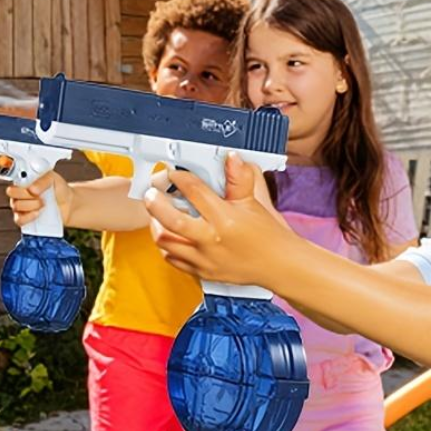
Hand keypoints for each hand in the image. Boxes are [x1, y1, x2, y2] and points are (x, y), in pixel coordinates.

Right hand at [7, 170, 69, 226]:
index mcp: (23, 180)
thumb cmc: (58, 188)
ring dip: (31, 205)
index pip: (12, 179)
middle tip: (40, 196)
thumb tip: (32, 189)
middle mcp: (19, 193)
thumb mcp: (53, 178)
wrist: (68, 204)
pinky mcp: (25, 219)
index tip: (30, 186)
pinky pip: (19, 220)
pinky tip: (38, 213)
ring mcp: (21, 207)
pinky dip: (28, 217)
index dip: (18, 183)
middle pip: (12, 193)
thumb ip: (42, 180)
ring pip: (16, 206)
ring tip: (43, 204)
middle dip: (26, 194)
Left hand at [144, 154, 293, 287]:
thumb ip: (239, 180)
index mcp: (224, 218)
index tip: (174, 174)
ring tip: (157, 216)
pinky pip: (173, 260)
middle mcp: (211, 240)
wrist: (279, 265)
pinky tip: (171, 236)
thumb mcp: (253, 202)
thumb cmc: (268, 235)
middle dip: (154, 203)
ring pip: (166, 242)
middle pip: (170, 219)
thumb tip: (232, 158)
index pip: (194, 192)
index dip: (180, 178)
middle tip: (152, 194)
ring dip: (157, 226)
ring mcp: (205, 258)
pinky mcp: (203, 272)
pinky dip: (168, 247)